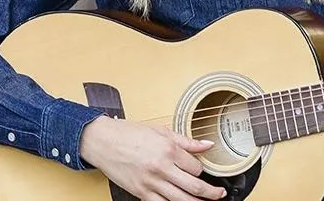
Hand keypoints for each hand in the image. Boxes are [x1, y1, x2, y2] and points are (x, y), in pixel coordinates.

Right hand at [79, 115, 226, 200]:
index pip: (196, 166)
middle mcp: (162, 167)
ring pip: (181, 200)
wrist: (104, 141)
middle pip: (193, 187)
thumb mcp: (161, 131)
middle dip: (210, 194)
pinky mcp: (141, 193)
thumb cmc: (130, 133)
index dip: (202, 170)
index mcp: (168, 148)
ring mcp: (151, 183)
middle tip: (219, 195)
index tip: (204, 171)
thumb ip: (186, 140)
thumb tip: (207, 144)